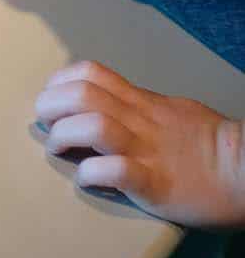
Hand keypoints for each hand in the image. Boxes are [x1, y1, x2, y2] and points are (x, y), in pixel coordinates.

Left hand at [35, 61, 244, 227]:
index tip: (52, 100)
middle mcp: (140, 121)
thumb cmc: (211, 145)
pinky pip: (114, 171)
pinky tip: (87, 181)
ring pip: (93, 125)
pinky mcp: (154, 184)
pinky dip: (90, 175)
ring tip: (58, 149)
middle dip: (50, 106)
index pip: (92, 73)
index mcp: (142, 103)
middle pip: (82, 94)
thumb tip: (110, 103)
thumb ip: (139, 106)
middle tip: (46, 124)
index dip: (60, 82)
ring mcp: (146, 151)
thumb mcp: (172, 111)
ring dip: (63, 136)